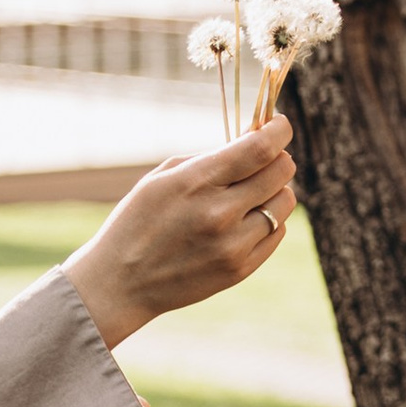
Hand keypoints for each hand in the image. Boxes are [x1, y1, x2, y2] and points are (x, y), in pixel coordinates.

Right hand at [62, 122, 294, 348]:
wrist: (120, 282)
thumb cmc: (138, 221)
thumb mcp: (162, 178)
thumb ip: (210, 158)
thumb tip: (253, 139)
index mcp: (196, 182)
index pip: (260, 148)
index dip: (278, 130)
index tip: (279, 124)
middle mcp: (220, 213)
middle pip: (281, 171)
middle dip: (278, 157)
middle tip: (264, 158)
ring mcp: (233, 244)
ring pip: (285, 202)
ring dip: (276, 189)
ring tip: (252, 192)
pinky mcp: (240, 269)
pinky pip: (277, 232)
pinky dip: (269, 219)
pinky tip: (246, 218)